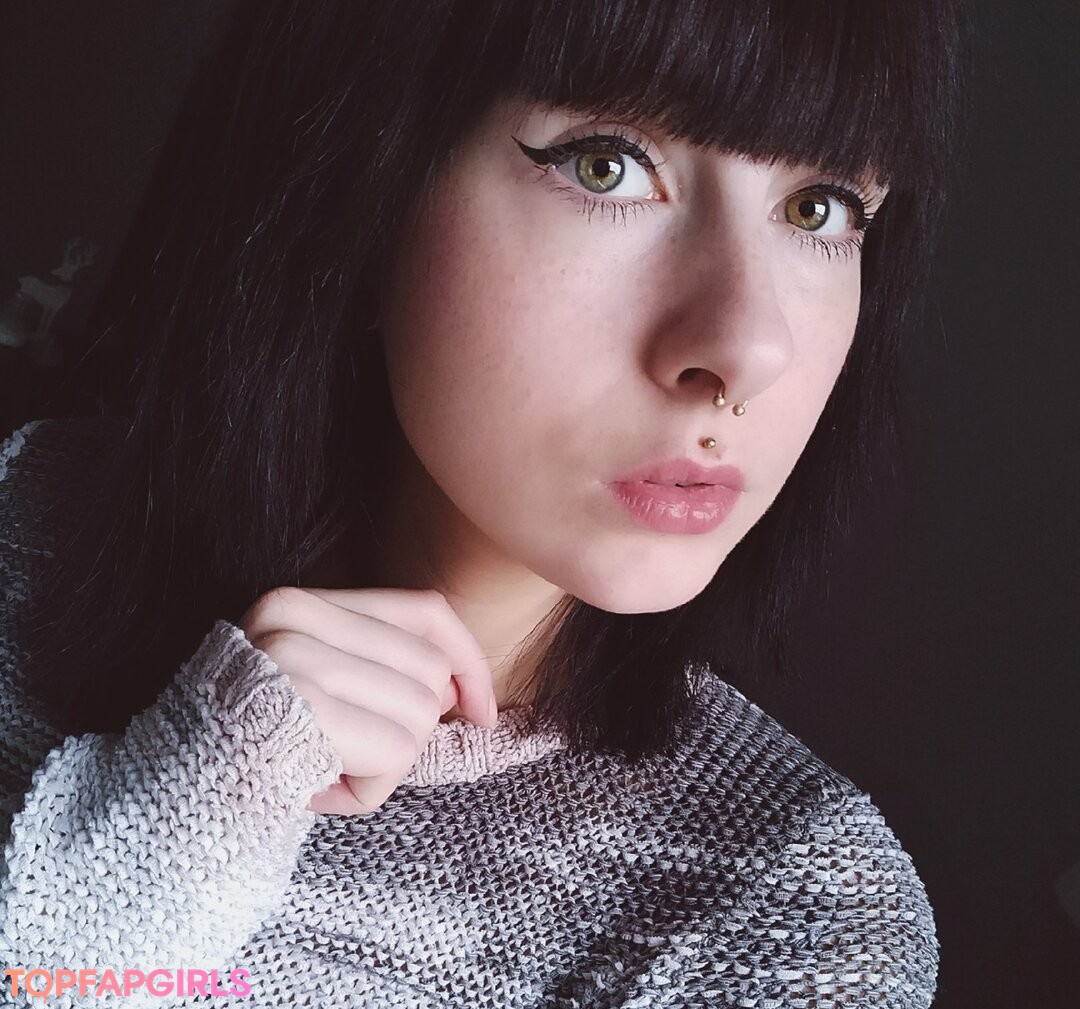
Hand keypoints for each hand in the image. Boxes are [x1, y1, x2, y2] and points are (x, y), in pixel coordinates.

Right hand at [238, 586, 495, 814]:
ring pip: (419, 716)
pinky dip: (368, 789)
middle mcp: (296, 619)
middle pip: (430, 669)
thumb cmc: (254, 746)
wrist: (170, 795)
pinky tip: (318, 789)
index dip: (468, 659)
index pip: (425, 610)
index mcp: (300, 600)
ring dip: (385, 764)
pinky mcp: (307, 711)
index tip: (481, 710)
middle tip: (354, 751)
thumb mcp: (315, 682)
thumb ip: (379, 664)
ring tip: (326, 768)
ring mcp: (300, 661)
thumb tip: (465, 693)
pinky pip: (395, 756)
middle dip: (414, 727)